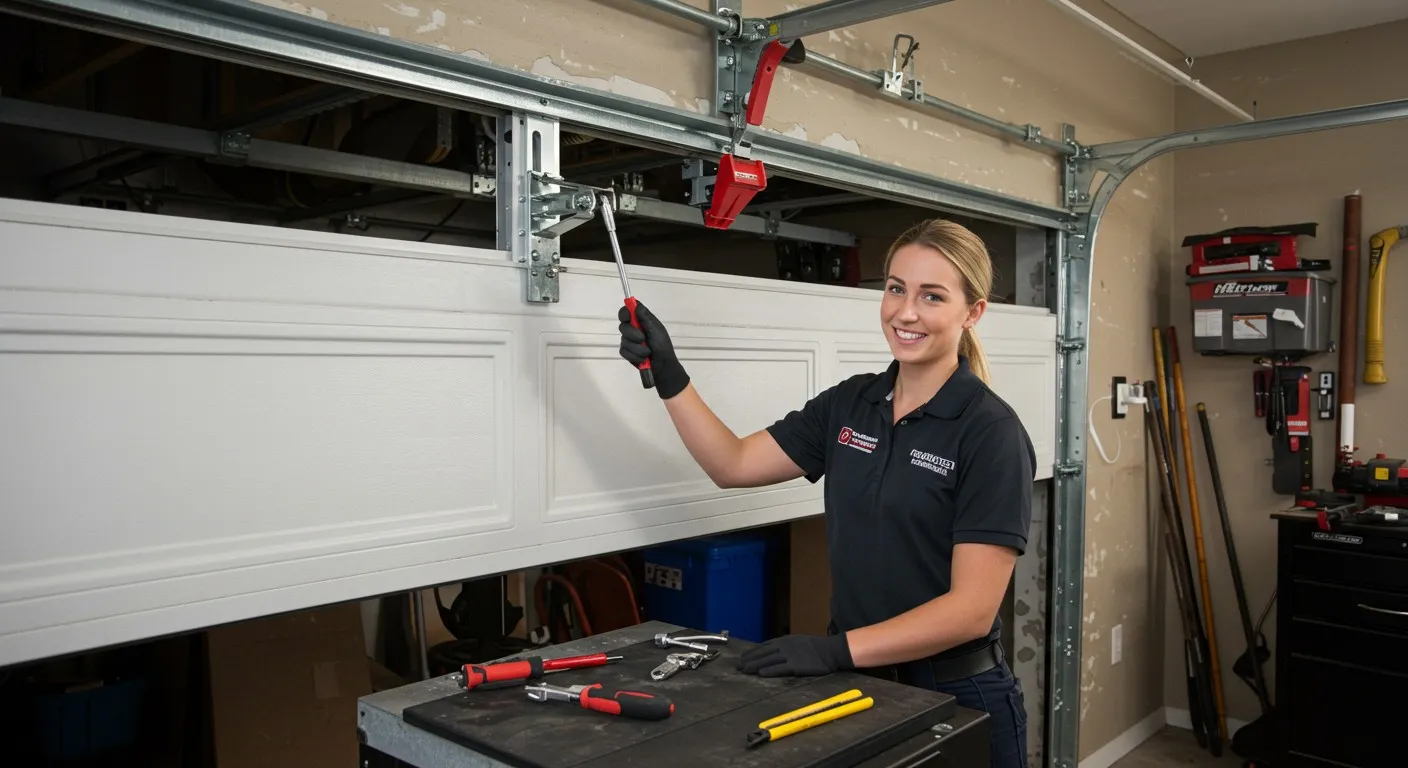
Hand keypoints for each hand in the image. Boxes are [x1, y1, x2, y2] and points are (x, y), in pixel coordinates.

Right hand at [619, 300, 689, 399]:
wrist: (662, 366)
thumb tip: (636, 304)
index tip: (628, 318)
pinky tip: (642, 358)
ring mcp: (628, 341)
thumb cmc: (662, 346)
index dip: (625, 313)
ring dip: (637, 348)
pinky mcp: (626, 352)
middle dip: (633, 333)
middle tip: (643, 339)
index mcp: (641, 321)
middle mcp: (633, 329)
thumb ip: (645, 317)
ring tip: (647, 351)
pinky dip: (635, 355)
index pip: (627, 311)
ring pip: (624, 340)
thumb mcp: (656, 330)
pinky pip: (624, 351)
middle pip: (623, 326)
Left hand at [736, 633, 853, 676]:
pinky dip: (769, 671)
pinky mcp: (796, 666)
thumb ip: (785, 646)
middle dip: (749, 660)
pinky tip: (760, 674)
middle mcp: (784, 647)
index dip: (752, 652)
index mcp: (785, 640)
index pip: (764, 646)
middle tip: (738, 666)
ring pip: (768, 661)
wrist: (830, 651)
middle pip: (763, 654)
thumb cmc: (815, 648)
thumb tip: (773, 651)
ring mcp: (790, 656)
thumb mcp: (798, 642)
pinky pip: (779, 669)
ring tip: (744, 670)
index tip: (743, 657)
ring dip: (754, 666)